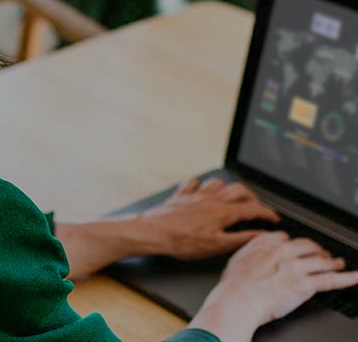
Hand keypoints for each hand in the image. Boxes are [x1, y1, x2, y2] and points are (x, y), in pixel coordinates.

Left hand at [142, 176, 279, 259]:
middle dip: (252, 197)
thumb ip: (241, 239)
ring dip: (228, 188)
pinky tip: (201, 190)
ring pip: (217, 182)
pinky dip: (201, 184)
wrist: (154, 232)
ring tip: (231, 197)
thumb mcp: (217, 245)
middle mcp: (210, 198)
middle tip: (256, 208)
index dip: (267, 213)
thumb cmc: (182, 242)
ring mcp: (195, 194)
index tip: (274, 219)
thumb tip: (261, 235)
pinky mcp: (180, 195)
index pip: (252, 208)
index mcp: (222, 212)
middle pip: (239, 190)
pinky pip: (194, 182)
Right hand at [190, 231, 357, 341]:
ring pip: (321, 260)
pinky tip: (354, 277)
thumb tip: (252, 256)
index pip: (286, 238)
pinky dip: (346, 278)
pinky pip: (331, 279)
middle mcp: (282, 250)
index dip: (294, 244)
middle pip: (307, 245)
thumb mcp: (236, 260)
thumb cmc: (232, 285)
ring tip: (338, 264)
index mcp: (265, 242)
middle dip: (317, 250)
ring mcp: (296, 266)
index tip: (297, 249)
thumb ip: (249, 253)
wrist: (237, 299)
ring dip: (332, 262)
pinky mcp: (305, 284)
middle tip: (322, 255)